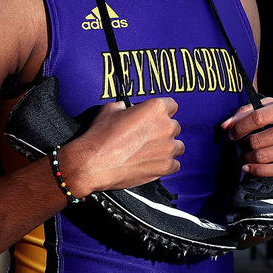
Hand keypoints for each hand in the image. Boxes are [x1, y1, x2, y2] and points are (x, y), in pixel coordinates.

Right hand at [62, 97, 183, 193]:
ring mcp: (168, 149)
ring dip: (167, 147)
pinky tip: (152, 164)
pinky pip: (175, 164)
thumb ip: (123, 107)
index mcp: (155, 108)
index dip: (161, 111)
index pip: (171, 105)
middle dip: (163, 130)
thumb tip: (125, 108)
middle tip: (147, 136)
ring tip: (151, 151)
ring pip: (178, 146)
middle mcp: (166, 127)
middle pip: (174, 126)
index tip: (154, 117)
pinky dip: (165, 164)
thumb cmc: (101, 135)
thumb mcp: (109, 110)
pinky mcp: (165, 167)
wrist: (94, 163)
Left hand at [221, 97, 272, 176]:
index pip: (258, 117)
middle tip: (240, 145)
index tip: (232, 133)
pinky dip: (256, 170)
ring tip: (245, 155)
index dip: (240, 127)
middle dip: (242, 144)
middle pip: (257, 140)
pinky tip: (249, 167)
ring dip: (247, 158)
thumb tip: (226, 125)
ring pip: (263, 156)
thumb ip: (249, 111)